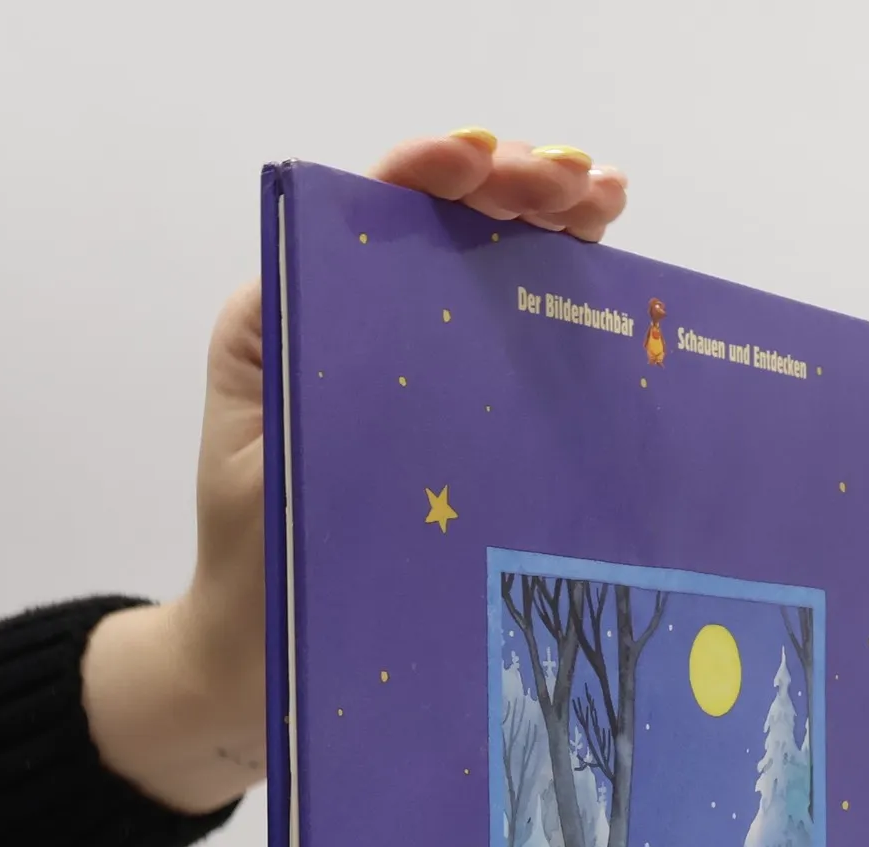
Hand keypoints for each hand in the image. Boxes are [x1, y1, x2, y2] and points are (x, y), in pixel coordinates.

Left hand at [85, 132, 627, 813]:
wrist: (260, 657)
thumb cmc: (256, 564)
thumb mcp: (272, 460)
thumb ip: (324, 382)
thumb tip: (424, 317)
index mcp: (298, 315)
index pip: (375, 213)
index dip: (438, 172)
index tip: (493, 166)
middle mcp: (355, 328)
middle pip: (443, 228)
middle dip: (516, 185)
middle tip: (583, 186)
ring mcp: (411, 373)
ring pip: (485, 273)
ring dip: (550, 224)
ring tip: (606, 200)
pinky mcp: (452, 422)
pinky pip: (507, 348)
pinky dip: (561, 302)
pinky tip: (612, 277)